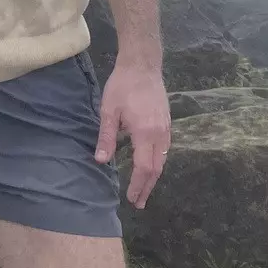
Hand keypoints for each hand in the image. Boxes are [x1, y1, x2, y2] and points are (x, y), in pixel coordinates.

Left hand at [95, 62, 169, 208]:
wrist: (143, 65)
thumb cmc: (122, 86)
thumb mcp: (109, 111)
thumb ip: (106, 137)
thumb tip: (100, 161)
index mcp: (145, 133)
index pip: (143, 168)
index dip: (138, 186)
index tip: (132, 199)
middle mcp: (160, 134)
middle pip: (156, 168)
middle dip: (147, 187)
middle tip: (139, 203)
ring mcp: (166, 129)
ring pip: (162, 160)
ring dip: (153, 177)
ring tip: (144, 189)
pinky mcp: (167, 123)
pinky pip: (164, 150)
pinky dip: (157, 164)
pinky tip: (149, 167)